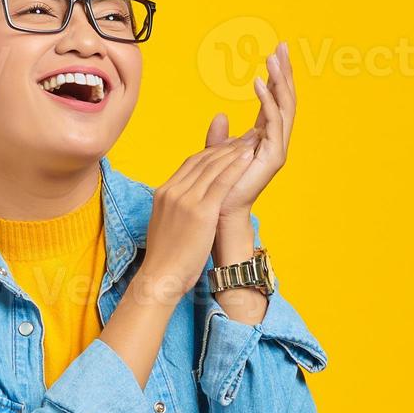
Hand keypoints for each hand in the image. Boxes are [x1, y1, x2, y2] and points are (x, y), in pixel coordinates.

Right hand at [134, 129, 260, 306]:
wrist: (160, 277)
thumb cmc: (165, 259)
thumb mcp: (165, 225)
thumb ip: (174, 209)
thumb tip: (184, 207)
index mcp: (164, 192)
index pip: (190, 164)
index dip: (212, 151)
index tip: (229, 144)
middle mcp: (173, 190)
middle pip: (203, 160)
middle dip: (227, 145)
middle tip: (246, 135)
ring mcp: (186, 200)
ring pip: (214, 167)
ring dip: (236, 150)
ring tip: (253, 139)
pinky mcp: (200, 211)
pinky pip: (222, 182)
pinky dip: (236, 166)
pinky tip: (249, 156)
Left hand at [204, 40, 296, 223]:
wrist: (218, 214)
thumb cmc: (217, 187)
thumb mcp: (217, 154)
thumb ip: (220, 136)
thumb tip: (220, 115)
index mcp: (264, 138)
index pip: (275, 100)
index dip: (277, 76)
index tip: (276, 50)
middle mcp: (275, 141)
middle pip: (285, 99)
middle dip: (285, 72)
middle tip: (283, 46)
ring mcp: (277, 148)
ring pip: (284, 107)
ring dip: (279, 81)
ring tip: (273, 58)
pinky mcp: (274, 156)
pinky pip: (273, 122)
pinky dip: (268, 101)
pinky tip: (259, 83)